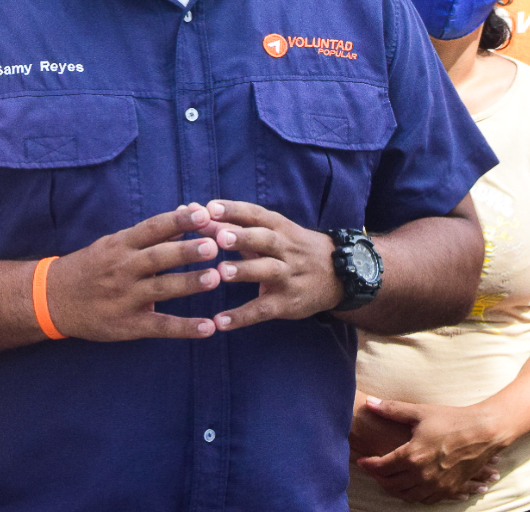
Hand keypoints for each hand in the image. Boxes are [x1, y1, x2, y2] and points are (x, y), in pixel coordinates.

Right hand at [45, 204, 221, 340]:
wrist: (54, 299)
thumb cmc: (93, 266)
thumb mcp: (115, 244)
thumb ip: (151, 233)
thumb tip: (188, 211)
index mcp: (121, 245)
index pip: (152, 228)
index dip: (177, 220)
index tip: (203, 213)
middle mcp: (123, 269)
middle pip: (158, 258)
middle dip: (185, 251)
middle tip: (213, 245)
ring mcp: (125, 298)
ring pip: (161, 290)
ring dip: (188, 284)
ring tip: (215, 278)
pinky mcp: (128, 324)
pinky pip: (160, 326)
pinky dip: (185, 328)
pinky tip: (208, 328)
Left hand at [199, 199, 339, 329]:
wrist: (339, 275)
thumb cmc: (290, 248)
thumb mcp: (269, 233)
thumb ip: (230, 224)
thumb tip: (190, 210)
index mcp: (278, 227)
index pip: (255, 214)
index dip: (234, 210)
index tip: (210, 207)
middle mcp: (285, 249)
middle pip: (264, 240)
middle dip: (242, 237)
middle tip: (219, 237)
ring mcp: (288, 276)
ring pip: (268, 271)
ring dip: (245, 271)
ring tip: (221, 272)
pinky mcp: (287, 303)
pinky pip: (263, 310)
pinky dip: (242, 316)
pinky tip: (220, 322)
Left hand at [355, 398, 504, 503]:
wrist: (484, 433)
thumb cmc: (452, 419)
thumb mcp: (420, 412)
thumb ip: (392, 409)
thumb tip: (369, 402)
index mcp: (413, 455)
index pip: (382, 467)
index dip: (368, 465)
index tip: (362, 461)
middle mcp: (423, 475)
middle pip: (392, 484)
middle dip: (378, 478)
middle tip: (373, 470)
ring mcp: (437, 485)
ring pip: (407, 496)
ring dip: (394, 489)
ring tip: (388, 479)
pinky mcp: (449, 490)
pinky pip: (425, 500)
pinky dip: (413, 495)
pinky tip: (410, 486)